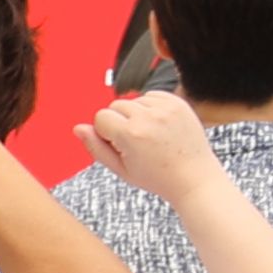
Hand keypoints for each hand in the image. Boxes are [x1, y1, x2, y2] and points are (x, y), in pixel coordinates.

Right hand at [79, 86, 217, 194]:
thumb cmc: (157, 178)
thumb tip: (78, 128)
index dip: (107, 133)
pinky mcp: (179, 103)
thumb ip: (95, 147)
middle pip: (116, 105)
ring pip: (134, 99)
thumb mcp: (120, 169)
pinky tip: (159, 126)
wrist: (194, 178)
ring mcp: (166, 108)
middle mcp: (149, 117)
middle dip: (120, 122)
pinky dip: (152, 107)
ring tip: (150, 136)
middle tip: (136, 143)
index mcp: (131, 134)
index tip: (120, 147)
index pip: (101, 117)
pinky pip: (153, 95)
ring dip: (136, 114)